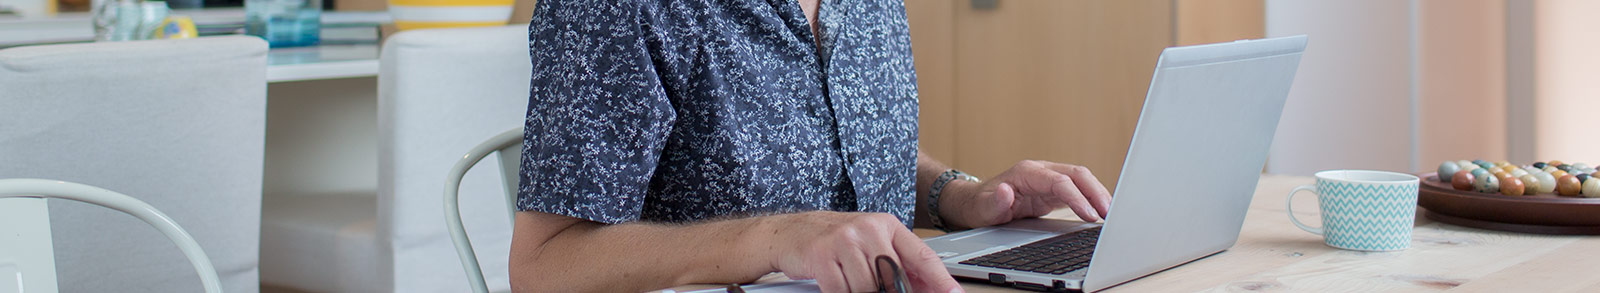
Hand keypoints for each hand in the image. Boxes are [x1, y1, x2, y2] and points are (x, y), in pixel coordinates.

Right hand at [767, 211, 962, 292]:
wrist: (789, 231)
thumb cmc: (833, 239)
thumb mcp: (870, 242)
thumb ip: (897, 262)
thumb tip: (927, 288)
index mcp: (886, 225)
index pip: (922, 256)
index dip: (941, 280)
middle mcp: (867, 229)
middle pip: (895, 278)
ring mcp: (844, 241)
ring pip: (868, 288)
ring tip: (850, 282)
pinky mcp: (822, 256)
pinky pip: (842, 291)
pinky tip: (837, 285)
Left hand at [943, 160, 1112, 228]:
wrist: (976, 204)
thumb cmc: (979, 205)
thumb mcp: (982, 208)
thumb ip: (994, 202)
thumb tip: (1005, 191)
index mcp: (1026, 173)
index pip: (1059, 181)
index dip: (1077, 197)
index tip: (1089, 215)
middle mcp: (1041, 172)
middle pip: (1077, 175)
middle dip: (1096, 192)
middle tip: (1109, 213)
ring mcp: (1048, 179)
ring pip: (1081, 180)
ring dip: (1098, 194)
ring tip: (1111, 214)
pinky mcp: (1052, 191)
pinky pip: (1078, 190)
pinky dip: (1092, 199)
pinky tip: (1101, 212)